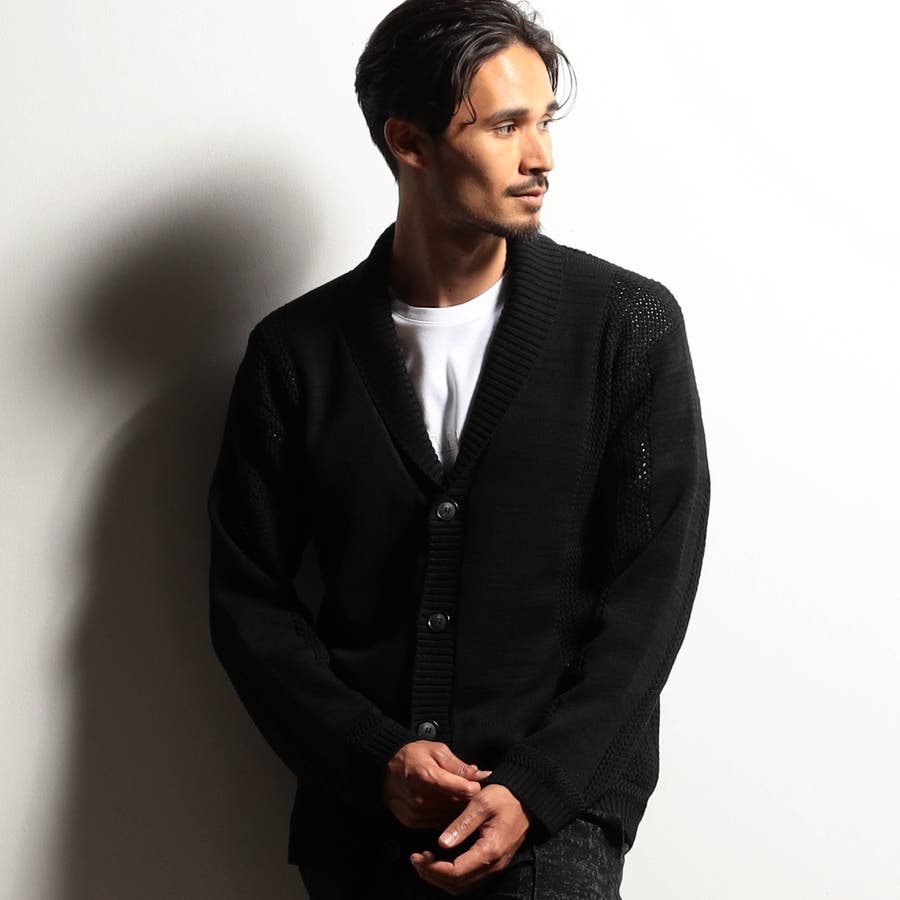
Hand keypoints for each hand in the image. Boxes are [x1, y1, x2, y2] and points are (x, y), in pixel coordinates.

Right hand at [383, 741, 489, 828]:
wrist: (385, 769)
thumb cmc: (412, 756)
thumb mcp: (436, 751)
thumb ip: (458, 765)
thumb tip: (480, 775)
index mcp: (427, 776)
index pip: (460, 788)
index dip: (473, 788)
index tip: (478, 785)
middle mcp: (420, 798)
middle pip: (456, 804)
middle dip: (467, 799)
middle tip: (471, 792)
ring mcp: (416, 812)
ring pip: (449, 816)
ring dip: (457, 809)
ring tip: (459, 798)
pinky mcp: (413, 822)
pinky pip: (438, 822)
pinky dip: (445, 815)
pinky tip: (446, 805)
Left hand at [410, 784, 532, 895]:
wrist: (525, 799)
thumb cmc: (504, 797)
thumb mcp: (480, 802)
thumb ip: (461, 824)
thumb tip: (441, 843)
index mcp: (490, 850)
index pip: (456, 872)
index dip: (433, 869)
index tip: (417, 856)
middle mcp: (493, 865)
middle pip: (457, 885)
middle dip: (432, 875)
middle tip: (416, 858)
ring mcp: (493, 867)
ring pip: (462, 886)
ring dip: (440, 878)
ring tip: (424, 861)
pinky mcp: (492, 864)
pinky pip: (468, 880)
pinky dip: (450, 876)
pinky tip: (440, 862)